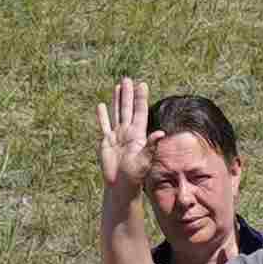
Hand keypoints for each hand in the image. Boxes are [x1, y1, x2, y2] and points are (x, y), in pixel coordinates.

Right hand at [97, 77, 152, 220]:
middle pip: (127, 108)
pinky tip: (101, 106)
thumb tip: (161, 132)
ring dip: (117, 100)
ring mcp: (116, 136)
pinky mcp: (106, 142)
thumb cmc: (135, 175)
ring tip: (117, 86)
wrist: (121, 185)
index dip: (140, 98)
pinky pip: (103, 125)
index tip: (142, 84)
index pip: (139, 111)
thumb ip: (151, 145)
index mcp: (138, 134)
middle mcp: (128, 132)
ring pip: (116, 113)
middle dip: (127, 94)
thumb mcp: (145, 159)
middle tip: (127, 79)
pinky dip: (102, 116)